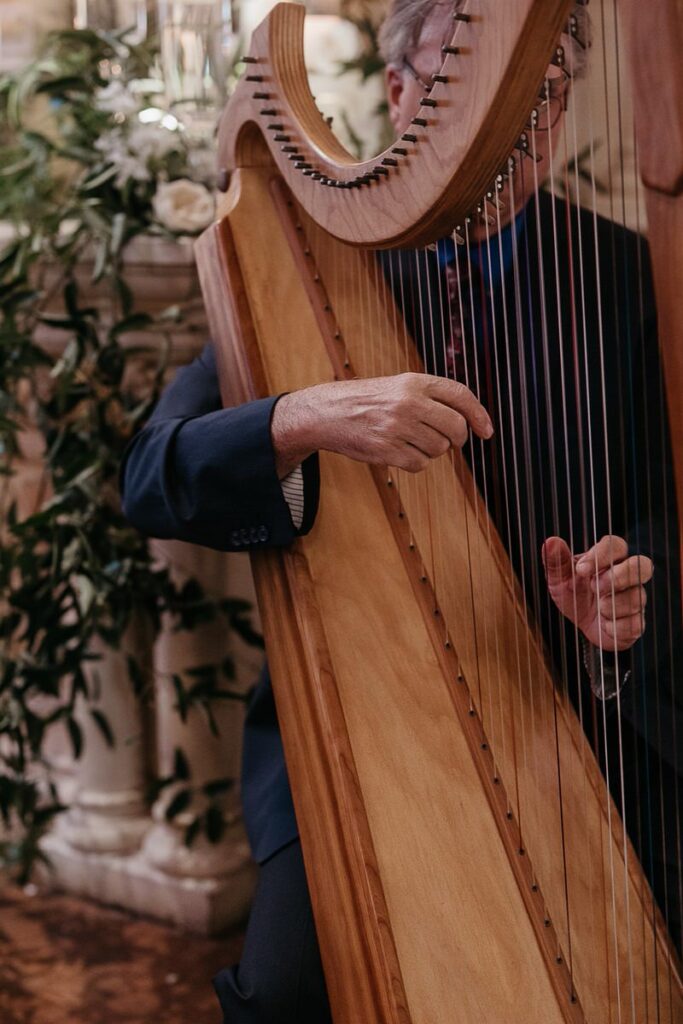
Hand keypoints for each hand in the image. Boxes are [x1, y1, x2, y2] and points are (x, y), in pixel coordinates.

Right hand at [270, 372, 493, 477]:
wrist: (327, 412)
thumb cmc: (366, 400)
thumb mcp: (399, 385)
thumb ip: (431, 397)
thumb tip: (468, 422)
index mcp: (414, 381)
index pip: (461, 395)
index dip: (479, 415)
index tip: (486, 432)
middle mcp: (409, 402)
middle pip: (456, 428)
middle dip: (457, 439)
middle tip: (448, 441)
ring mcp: (398, 427)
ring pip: (439, 449)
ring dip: (430, 450)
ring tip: (408, 439)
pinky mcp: (387, 449)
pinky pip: (419, 465)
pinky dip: (414, 462)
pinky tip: (397, 451)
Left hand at [541, 535, 652, 651]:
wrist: (581, 626)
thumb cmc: (574, 594)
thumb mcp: (559, 578)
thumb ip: (556, 560)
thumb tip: (551, 542)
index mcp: (610, 558)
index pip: (616, 545)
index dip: (601, 555)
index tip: (580, 570)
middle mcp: (629, 575)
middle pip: (644, 565)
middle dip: (619, 577)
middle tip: (594, 587)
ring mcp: (636, 598)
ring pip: (637, 597)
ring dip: (611, 605)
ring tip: (597, 608)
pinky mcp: (637, 622)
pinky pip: (635, 623)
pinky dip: (614, 626)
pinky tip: (604, 623)